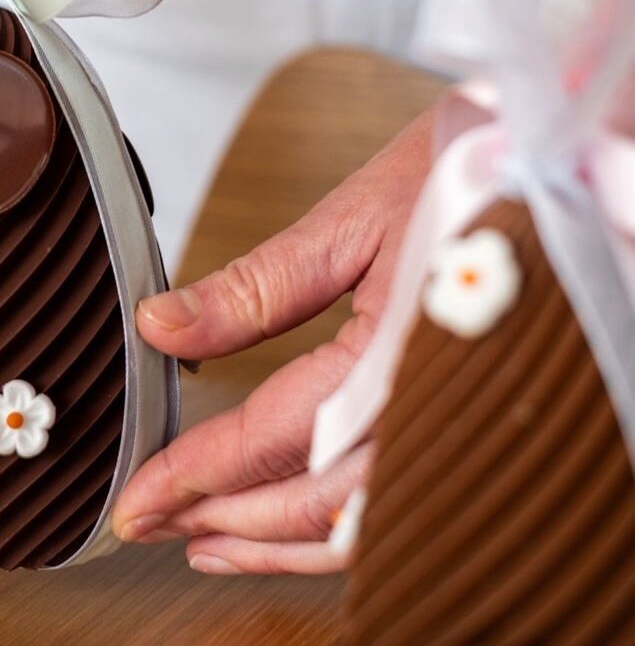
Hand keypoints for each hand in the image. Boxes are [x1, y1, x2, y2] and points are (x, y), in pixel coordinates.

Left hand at [111, 108, 436, 574]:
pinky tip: (287, 526)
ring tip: (201, 540)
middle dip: (222, 521)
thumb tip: (162, 326)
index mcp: (406, 352)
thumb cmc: (477, 171)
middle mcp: (443, 410)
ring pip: (360, 524)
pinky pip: (399, 505)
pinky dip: (333, 528)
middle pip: (315, 503)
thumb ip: (256, 288)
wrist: (564, 162)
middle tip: (149, 521)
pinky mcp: (473, 425)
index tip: (138, 501)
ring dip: (274, 542)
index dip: (199, 476)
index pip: (278, 440)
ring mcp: (466, 427)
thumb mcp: (355, 219)